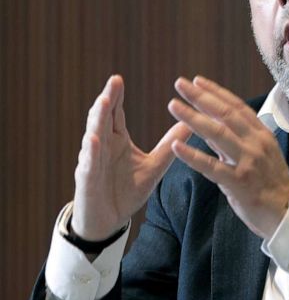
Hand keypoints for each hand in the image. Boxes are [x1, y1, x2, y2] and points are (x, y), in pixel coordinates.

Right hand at [72, 75, 192, 240]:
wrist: (109, 220)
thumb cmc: (126, 191)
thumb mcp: (154, 166)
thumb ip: (169, 146)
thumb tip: (189, 123)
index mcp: (116, 141)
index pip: (115, 114)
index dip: (116, 96)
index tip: (119, 78)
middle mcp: (102, 146)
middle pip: (102, 118)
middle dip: (107, 100)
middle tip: (114, 81)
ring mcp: (92, 161)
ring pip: (93, 136)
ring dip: (98, 119)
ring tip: (104, 102)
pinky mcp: (88, 180)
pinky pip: (89, 164)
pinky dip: (91, 152)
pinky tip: (94, 140)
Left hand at [167, 76, 288, 239]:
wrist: (288, 211)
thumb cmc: (271, 184)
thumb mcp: (259, 154)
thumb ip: (235, 140)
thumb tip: (211, 125)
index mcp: (262, 135)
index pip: (237, 107)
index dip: (217, 92)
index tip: (198, 81)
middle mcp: (256, 144)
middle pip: (226, 114)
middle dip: (201, 97)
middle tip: (180, 84)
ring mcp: (248, 162)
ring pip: (218, 134)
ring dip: (193, 118)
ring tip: (174, 105)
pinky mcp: (239, 182)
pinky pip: (211, 166)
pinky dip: (192, 156)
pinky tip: (175, 146)